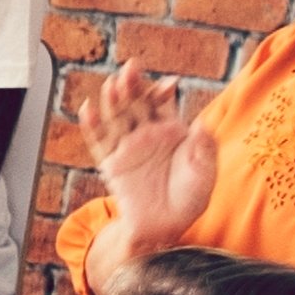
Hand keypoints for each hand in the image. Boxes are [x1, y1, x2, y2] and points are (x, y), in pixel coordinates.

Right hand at [73, 57, 218, 256]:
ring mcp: (127, 147)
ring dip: (113, 100)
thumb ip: (205, 147)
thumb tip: (203, 122)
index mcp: (170, 131)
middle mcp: (146, 134)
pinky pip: (99, 142)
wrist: (167, 226)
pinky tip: (88, 109)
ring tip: (112, 84)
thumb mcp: (205, 171)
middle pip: (136, 103)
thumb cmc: (191, 197)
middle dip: (133, 85)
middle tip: (131, 68)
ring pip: (117, 118)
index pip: (162, 103)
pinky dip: (92, 126)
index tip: (169, 85)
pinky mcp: (112, 163)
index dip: (162, 91)